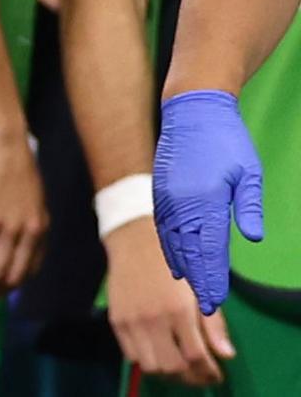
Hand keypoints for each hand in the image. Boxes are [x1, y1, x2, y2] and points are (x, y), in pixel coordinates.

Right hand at [0, 125, 47, 294]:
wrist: (1, 137)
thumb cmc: (11, 157)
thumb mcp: (28, 193)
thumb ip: (23, 216)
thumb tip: (9, 229)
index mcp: (41, 227)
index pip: (30, 270)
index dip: (9, 283)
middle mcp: (29, 234)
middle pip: (12, 277)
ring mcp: (9, 229)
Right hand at [104, 218, 234, 384]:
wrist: (135, 238)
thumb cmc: (175, 259)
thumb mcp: (202, 287)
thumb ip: (213, 323)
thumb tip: (226, 354)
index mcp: (179, 310)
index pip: (196, 357)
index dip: (208, 371)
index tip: (215, 374)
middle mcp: (153, 319)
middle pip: (173, 367)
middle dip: (190, 376)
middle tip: (198, 372)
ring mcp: (132, 320)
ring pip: (151, 366)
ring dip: (167, 370)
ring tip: (177, 362)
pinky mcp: (116, 319)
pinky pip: (131, 355)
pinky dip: (146, 359)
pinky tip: (157, 350)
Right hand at [155, 89, 262, 313]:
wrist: (191, 108)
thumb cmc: (226, 139)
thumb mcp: (249, 172)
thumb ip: (250, 206)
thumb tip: (253, 238)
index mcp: (205, 199)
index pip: (210, 248)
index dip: (214, 277)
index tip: (218, 300)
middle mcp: (181, 202)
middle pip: (189, 251)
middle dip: (199, 279)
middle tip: (208, 306)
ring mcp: (167, 197)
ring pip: (173, 242)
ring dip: (184, 267)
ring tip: (194, 289)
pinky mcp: (160, 193)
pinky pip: (164, 229)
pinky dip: (170, 249)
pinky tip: (176, 262)